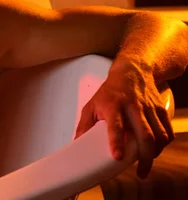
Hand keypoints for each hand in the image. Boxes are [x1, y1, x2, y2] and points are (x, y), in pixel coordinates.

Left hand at [74, 58, 173, 178]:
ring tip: (146, 163)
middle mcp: (133, 106)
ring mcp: (149, 108)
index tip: (117, 156)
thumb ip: (84, 125)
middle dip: (144, 157)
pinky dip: (164, 144)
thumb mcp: (91, 105)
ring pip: (159, 135)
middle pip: (145, 134)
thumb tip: (77, 144)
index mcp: (113, 105)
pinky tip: (156, 151)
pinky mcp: (161, 109)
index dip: (116, 141)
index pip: (115, 125)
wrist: (132, 72)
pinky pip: (168, 131)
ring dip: (155, 153)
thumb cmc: (109, 92)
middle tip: (140, 173)